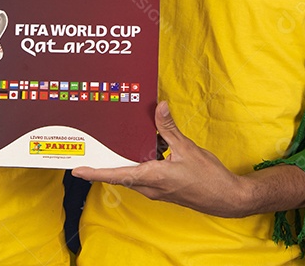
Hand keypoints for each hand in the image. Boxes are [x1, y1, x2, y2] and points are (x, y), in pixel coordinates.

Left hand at [71, 101, 254, 217]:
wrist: (226, 198)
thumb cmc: (208, 178)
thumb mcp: (187, 148)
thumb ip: (169, 128)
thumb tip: (159, 107)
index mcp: (152, 177)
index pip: (117, 175)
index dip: (95, 172)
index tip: (78, 170)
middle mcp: (150, 187)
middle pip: (121, 174)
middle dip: (105, 162)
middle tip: (89, 149)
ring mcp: (156, 190)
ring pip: (133, 173)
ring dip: (126, 159)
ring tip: (116, 140)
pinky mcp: (163, 189)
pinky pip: (145, 174)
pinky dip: (141, 161)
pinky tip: (149, 146)